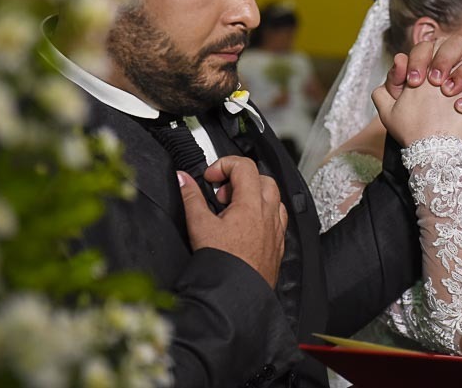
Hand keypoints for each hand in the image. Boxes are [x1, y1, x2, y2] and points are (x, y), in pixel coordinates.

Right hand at [178, 156, 287, 288]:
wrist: (237, 295)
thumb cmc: (223, 266)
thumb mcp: (199, 226)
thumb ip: (191, 197)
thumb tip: (183, 179)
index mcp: (251, 204)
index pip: (244, 166)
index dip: (223, 165)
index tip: (210, 178)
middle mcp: (269, 213)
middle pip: (261, 178)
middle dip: (239, 180)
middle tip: (220, 195)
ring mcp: (276, 228)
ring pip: (272, 197)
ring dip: (252, 195)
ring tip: (231, 210)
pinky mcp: (278, 242)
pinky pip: (276, 216)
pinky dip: (262, 212)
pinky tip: (245, 225)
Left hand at [382, 36, 461, 155]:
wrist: (435, 154)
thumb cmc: (415, 127)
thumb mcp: (393, 109)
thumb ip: (393, 84)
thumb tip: (399, 59)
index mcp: (434, 63)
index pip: (431, 44)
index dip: (421, 57)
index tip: (412, 81)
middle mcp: (458, 67)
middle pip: (459, 43)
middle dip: (445, 58)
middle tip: (434, 81)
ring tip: (448, 93)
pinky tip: (460, 108)